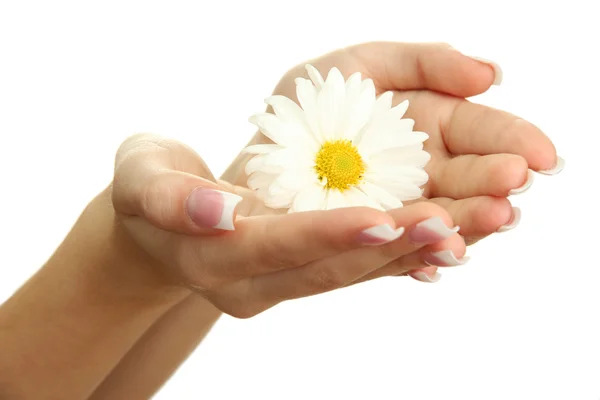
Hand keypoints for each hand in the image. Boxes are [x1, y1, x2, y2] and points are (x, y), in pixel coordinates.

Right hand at [111, 134, 466, 317]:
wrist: (156, 228)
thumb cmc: (147, 189)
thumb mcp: (142, 178)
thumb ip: (173, 197)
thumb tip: (220, 211)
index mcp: (213, 258)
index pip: (276, 248)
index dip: (326, 235)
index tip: (381, 219)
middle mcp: (253, 283)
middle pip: (327, 269)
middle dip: (388, 248)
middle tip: (449, 222)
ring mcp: (280, 284)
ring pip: (351, 273)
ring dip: (409, 252)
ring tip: (468, 226)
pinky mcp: (301, 272)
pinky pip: (356, 268)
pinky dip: (399, 253)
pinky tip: (445, 234)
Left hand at [223, 41, 561, 280]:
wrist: (253, 160)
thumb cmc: (301, 110)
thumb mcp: (355, 67)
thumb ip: (422, 62)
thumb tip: (491, 74)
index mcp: (426, 125)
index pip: (479, 131)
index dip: (514, 140)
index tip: (540, 154)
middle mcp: (421, 171)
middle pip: (468, 179)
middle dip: (493, 182)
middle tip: (512, 183)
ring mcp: (399, 211)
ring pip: (442, 220)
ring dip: (467, 222)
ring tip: (489, 217)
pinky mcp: (372, 246)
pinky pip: (402, 254)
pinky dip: (422, 255)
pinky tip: (438, 256)